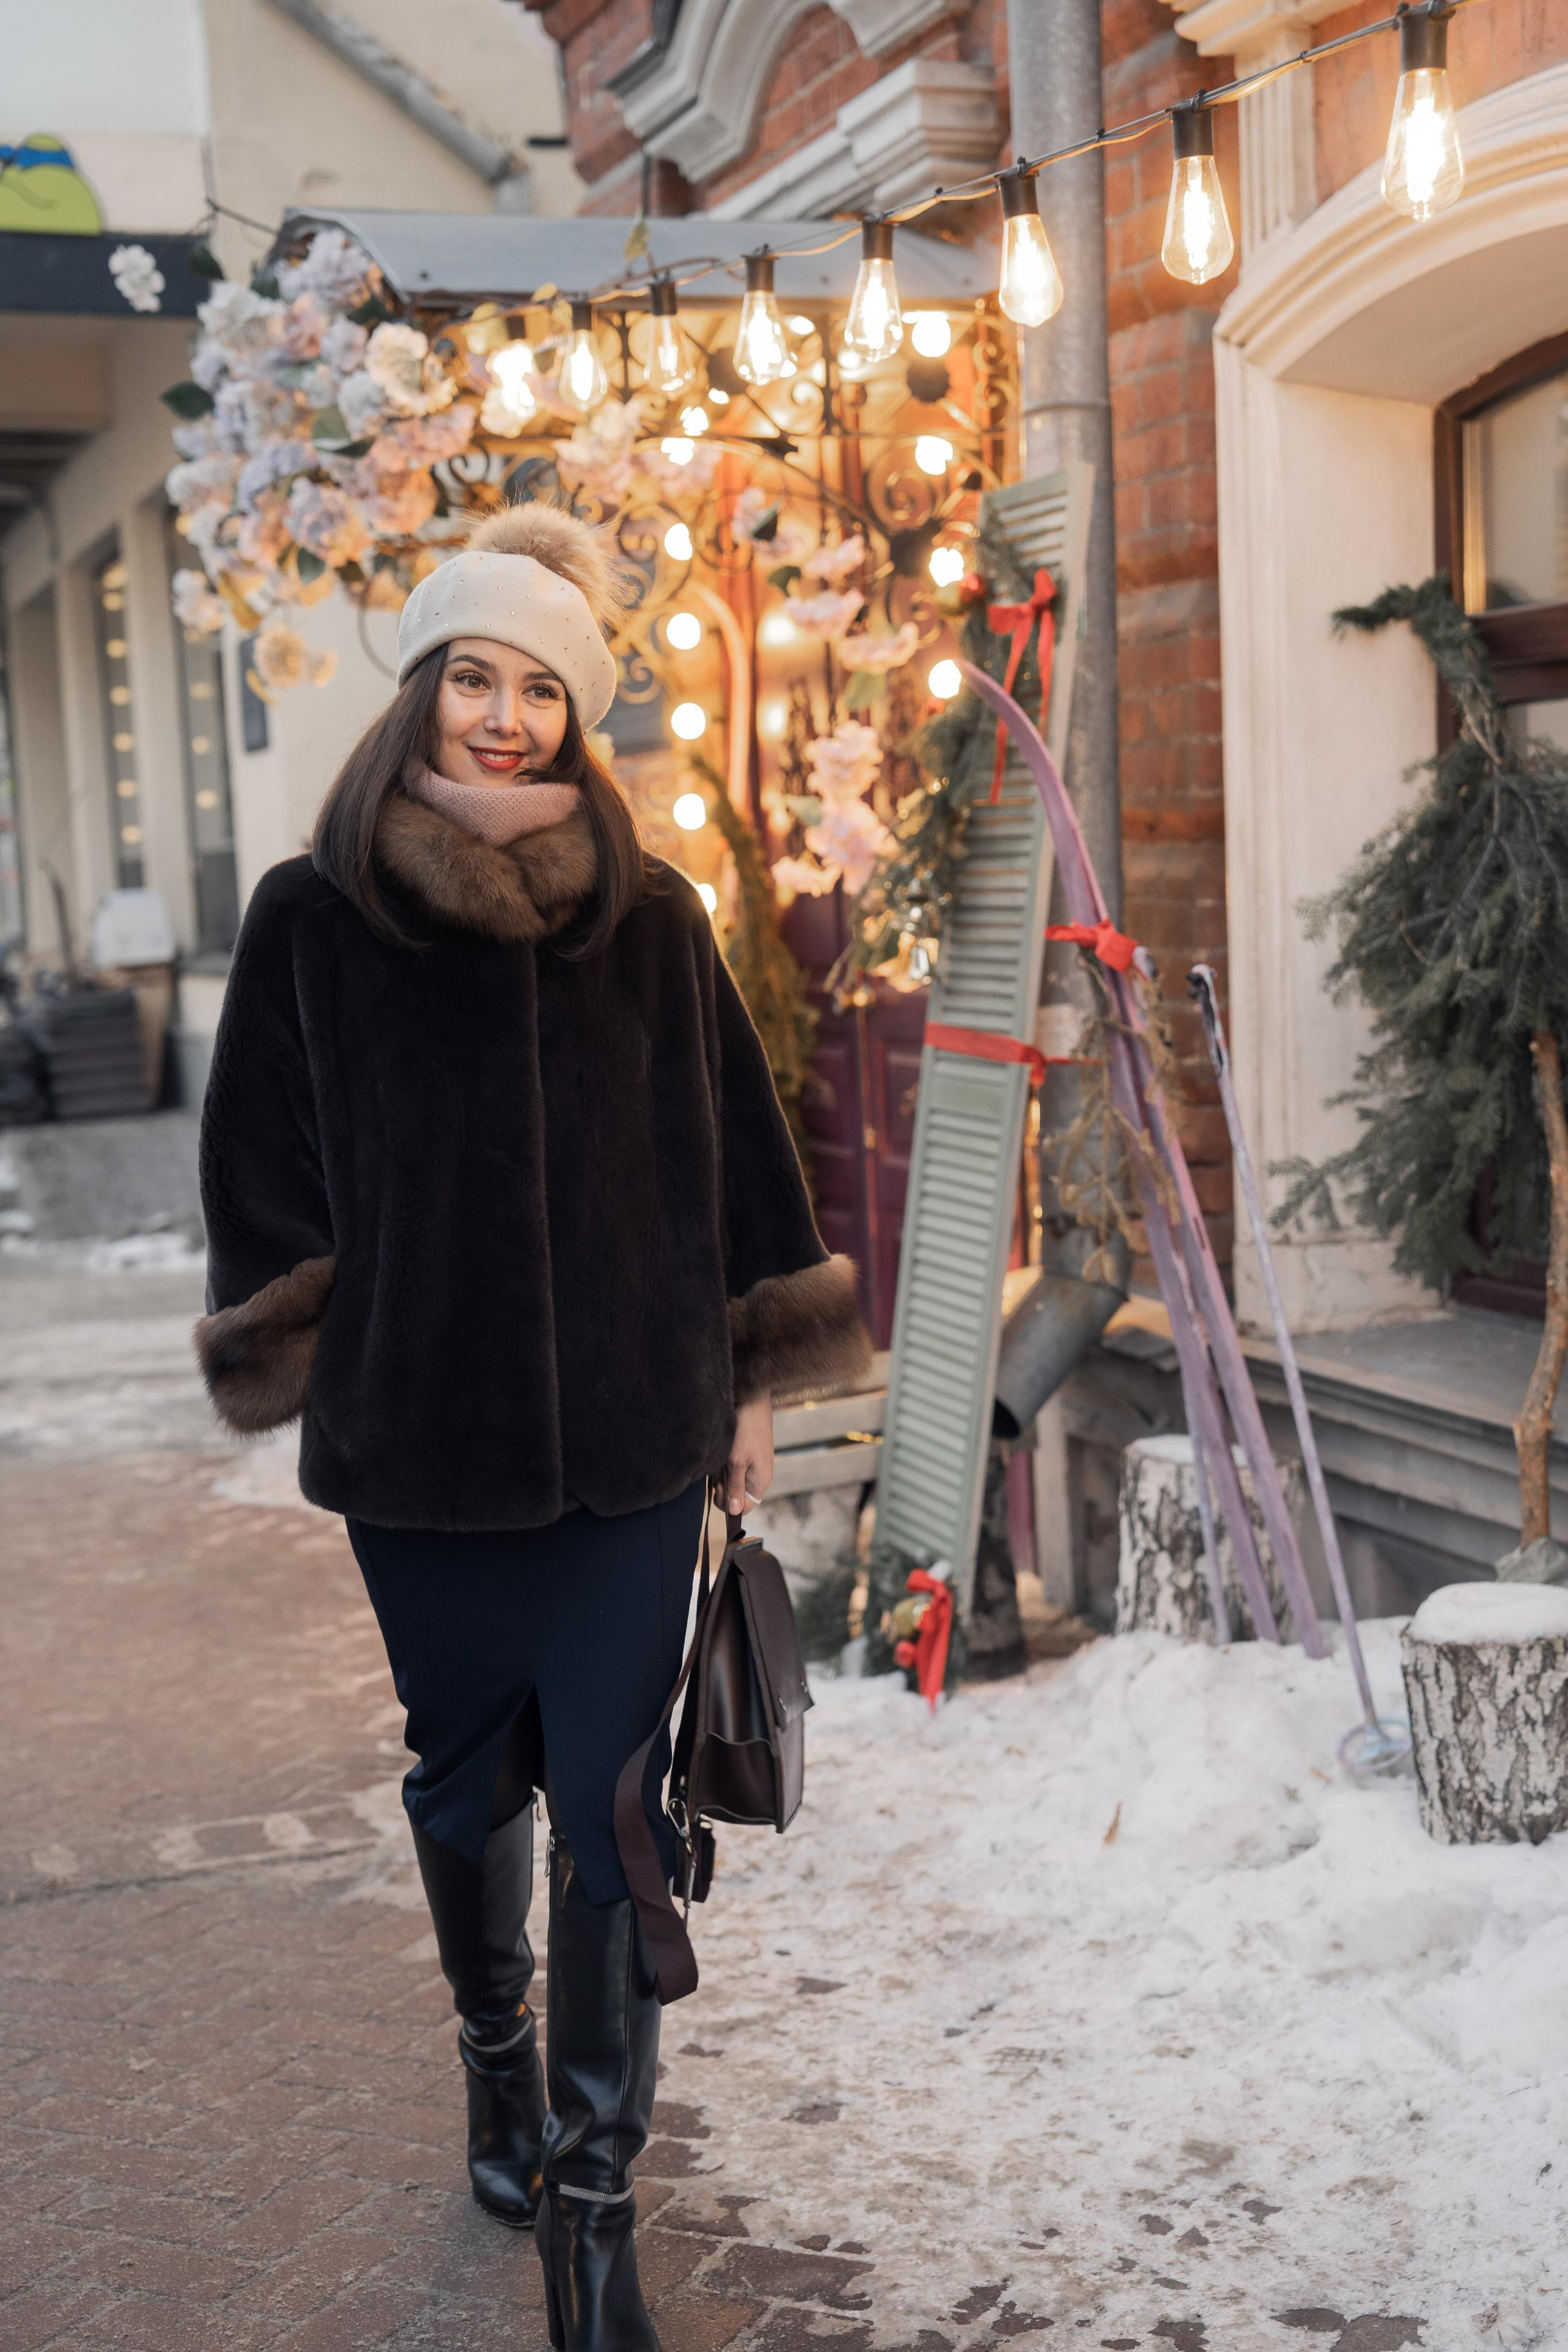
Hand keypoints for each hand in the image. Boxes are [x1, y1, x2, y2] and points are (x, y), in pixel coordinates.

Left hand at [725, 1395, 773, 1516]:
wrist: (751, 1401)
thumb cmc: (746, 1430)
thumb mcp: (737, 1462)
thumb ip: (735, 1488)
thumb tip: (734, 1512)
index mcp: (760, 1482)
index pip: (743, 1508)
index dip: (728, 1504)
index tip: (719, 1488)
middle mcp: (758, 1477)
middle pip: (735, 1495)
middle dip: (723, 1486)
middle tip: (719, 1469)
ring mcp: (752, 1466)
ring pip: (731, 1481)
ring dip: (722, 1473)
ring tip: (722, 1456)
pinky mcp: (746, 1456)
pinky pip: (731, 1468)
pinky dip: (723, 1463)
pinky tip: (723, 1451)